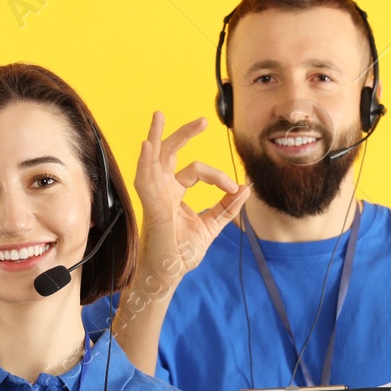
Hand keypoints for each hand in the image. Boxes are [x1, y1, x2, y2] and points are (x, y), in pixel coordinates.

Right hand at [133, 111, 250, 286]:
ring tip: (159, 115)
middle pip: (170, 154)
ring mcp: (154, 196)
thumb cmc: (181, 254)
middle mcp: (162, 190)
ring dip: (157, 136)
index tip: (235, 190)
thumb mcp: (211, 226)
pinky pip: (144, 179)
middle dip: (184, 134)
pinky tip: (146, 145)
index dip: (218, 178)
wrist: (168, 274)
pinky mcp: (150, 206)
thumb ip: (227, 208)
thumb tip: (246, 188)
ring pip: (154, 159)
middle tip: (203, 121)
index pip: (196, 171)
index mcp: (174, 193)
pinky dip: (144, 161)